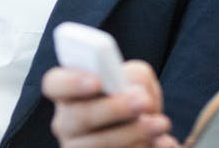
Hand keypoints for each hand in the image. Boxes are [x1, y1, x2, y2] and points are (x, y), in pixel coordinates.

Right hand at [45, 60, 177, 147]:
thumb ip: (134, 76)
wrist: (148, 134)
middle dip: (113, 109)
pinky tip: (163, 143)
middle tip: (143, 102)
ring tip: (161, 124)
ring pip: (95, 145)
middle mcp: (67, 123)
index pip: (55, 84)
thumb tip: (134, 91)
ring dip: (132, 134)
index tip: (98, 81)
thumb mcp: (137, 79)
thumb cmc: (136, 100)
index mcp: (70, 92)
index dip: (72, 81)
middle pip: (77, 117)